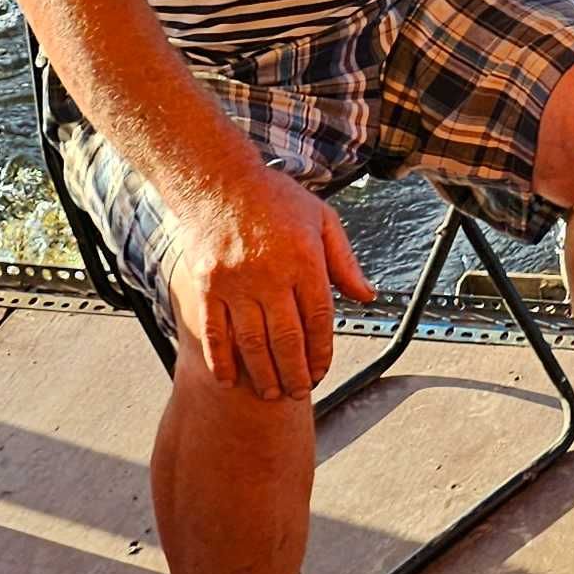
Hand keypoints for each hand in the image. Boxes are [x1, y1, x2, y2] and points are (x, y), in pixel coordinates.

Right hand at [165, 166, 373, 403]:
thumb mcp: (322, 219)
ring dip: (263, 375)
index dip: (321, 353)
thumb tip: (368, 296)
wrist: (218, 180)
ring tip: (272, 393)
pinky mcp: (206, 286)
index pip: (318, 319)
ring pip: (251, 342)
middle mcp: (269, 274)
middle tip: (299, 394)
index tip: (321, 371)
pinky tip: (230, 380)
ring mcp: (234, 282)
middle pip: (286, 338)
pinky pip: (214, 332)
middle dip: (295, 374)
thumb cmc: (274, 198)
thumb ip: (345, 261)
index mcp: (303, 258)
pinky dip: (222, 360)